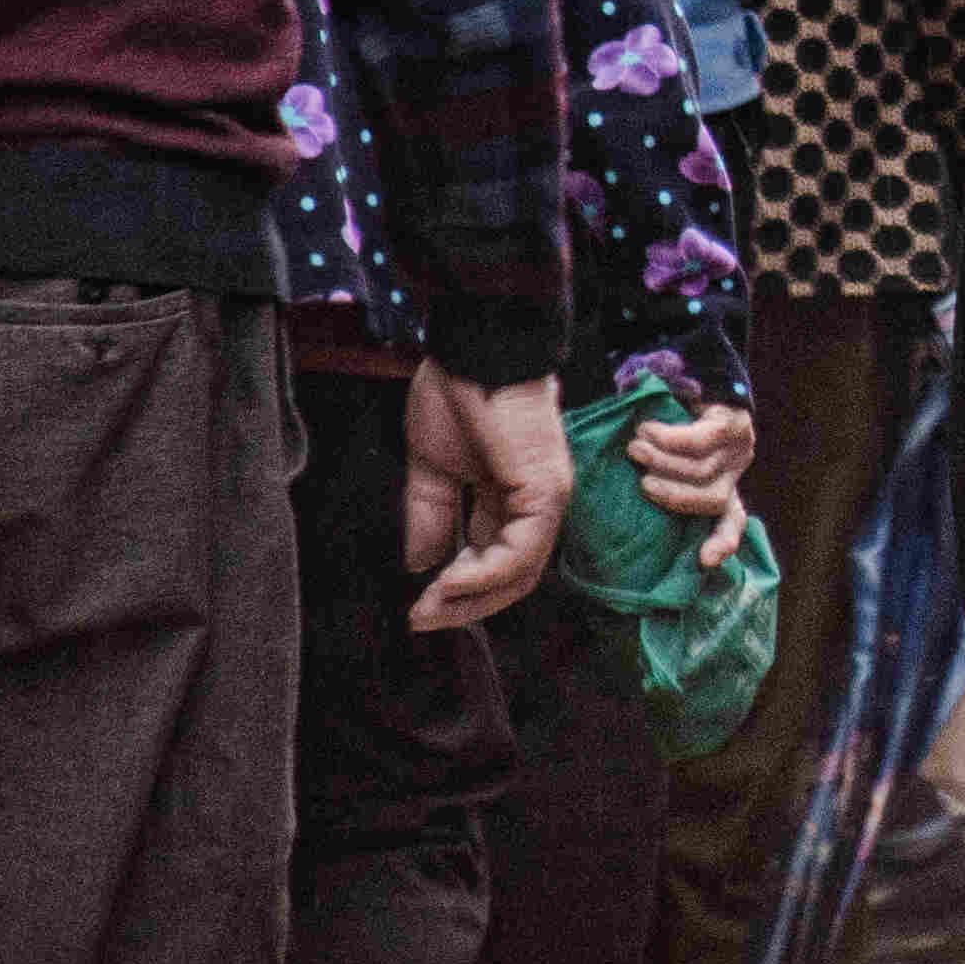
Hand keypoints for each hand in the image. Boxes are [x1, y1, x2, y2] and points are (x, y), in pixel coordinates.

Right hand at [403, 366, 570, 631]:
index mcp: (510, 496)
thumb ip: (430, 515)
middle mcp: (535, 504)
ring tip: (429, 606)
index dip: (456, 586)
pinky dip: (484, 576)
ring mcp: (545, 500)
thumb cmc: (456, 390)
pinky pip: (519, 554)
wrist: (475, 346)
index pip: (491, 559)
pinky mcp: (545, 493)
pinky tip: (448, 580)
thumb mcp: (432, 465)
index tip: (419, 603)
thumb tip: (419, 564)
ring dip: (470, 598)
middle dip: (464, 604)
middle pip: (509, 577)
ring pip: (518, 575)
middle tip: (422, 617)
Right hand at [628, 397, 760, 564]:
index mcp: (723, 486)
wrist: (693, 366)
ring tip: (635, 449)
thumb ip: (659, 477)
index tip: (703, 561)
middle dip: (674, 496)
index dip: (721, 543)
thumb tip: (627, 497)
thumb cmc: (673, 416)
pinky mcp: (733, 423)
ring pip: (702, 470)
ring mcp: (739, 448)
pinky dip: (668, 439)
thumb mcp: (668, 455)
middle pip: (711, 501)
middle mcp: (735, 471)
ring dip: (662, 462)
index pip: (732, 521)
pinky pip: (699, 440)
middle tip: (643, 483)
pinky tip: (648, 429)